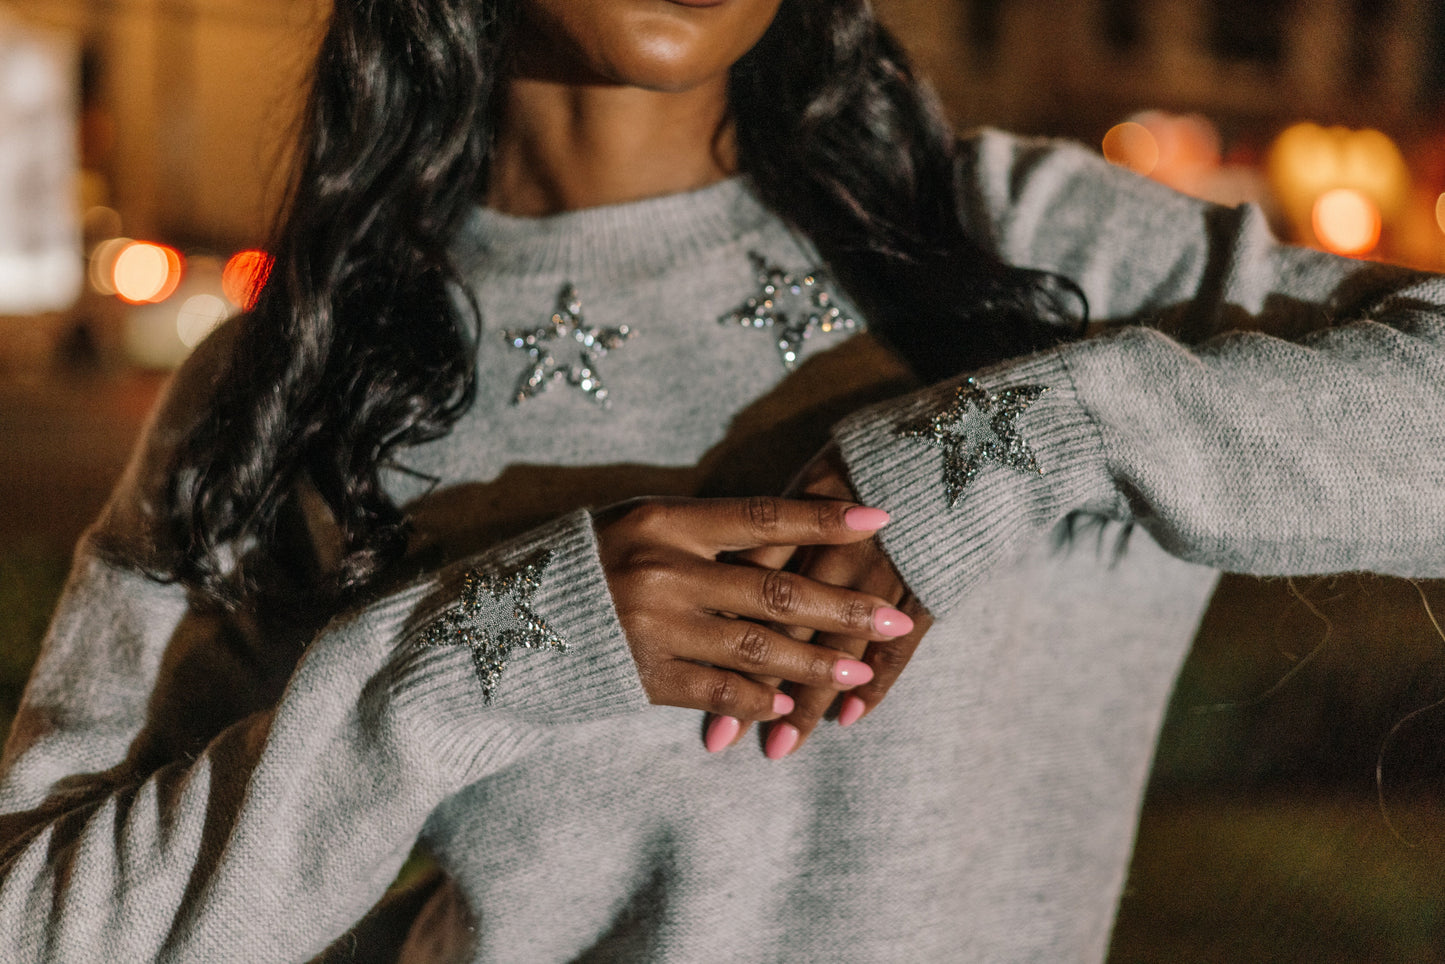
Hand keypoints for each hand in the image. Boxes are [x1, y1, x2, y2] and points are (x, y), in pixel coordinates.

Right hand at [594, 496, 913, 721]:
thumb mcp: (641, 524)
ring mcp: (654, 627)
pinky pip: (718, 690)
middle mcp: (664, 570)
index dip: (824, 519)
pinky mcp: (642, 675)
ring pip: (757, 648)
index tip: (880, 519)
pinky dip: (759, 699)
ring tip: (859, 671)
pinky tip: (789, 704)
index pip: (762, 515)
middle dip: (842, 608)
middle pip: (774, 591)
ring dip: (814, 663)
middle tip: (893, 618)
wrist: (506, 617)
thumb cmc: (590, 559)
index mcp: (666, 521)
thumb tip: (788, 538)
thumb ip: (706, 532)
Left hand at [708, 447, 931, 757]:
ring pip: (838, 649)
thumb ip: (774, 526)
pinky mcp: (925, 590)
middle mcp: (838, 551)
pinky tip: (849, 718)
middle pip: (787, 630)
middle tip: (719, 741)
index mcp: (803, 517)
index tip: (687, 674)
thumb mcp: (815, 477)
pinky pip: (899, 648)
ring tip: (779, 747)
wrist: (959, 444)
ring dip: (806, 702)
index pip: (751, 585)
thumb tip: (726, 570)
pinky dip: (875, 684)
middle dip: (751, 688)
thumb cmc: (873, 459)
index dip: (719, 633)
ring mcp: (884, 575)